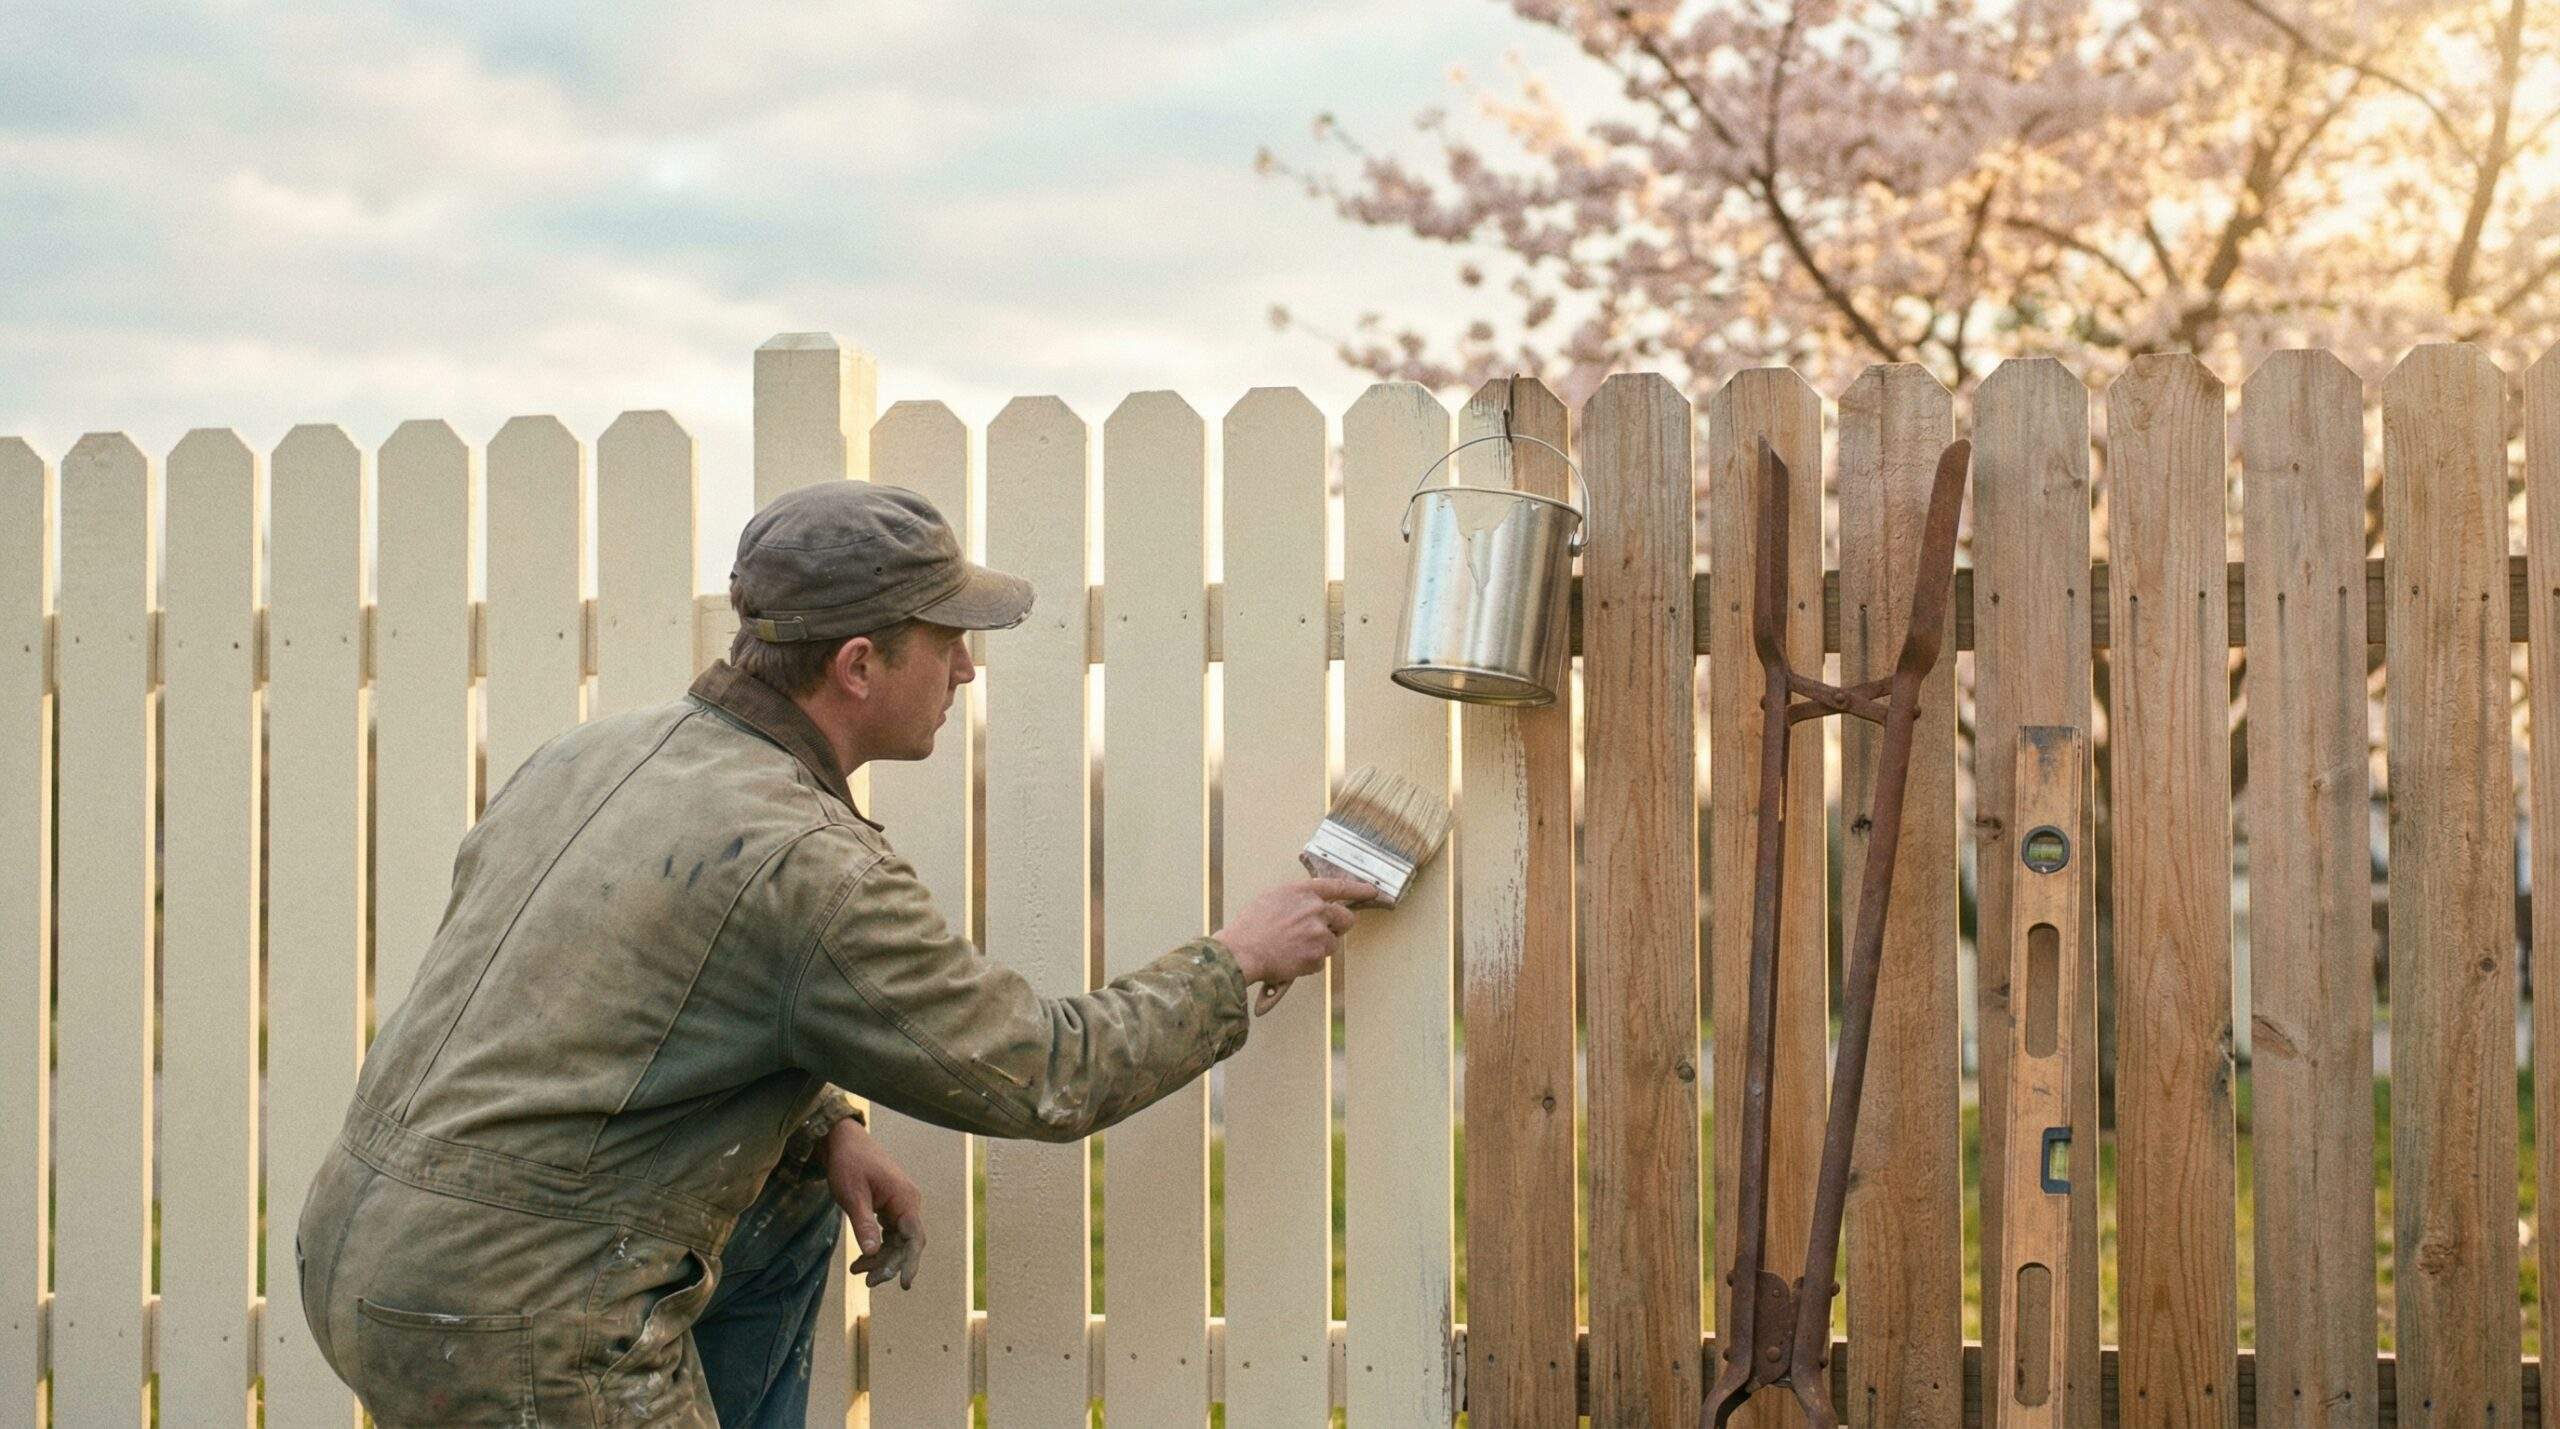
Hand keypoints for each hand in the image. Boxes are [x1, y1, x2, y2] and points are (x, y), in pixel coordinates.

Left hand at [822, 1117, 925, 1288]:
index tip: (903, 1284)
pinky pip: (890, 1232)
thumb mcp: (852, 1196)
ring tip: (857, 1271)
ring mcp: (900, 1203)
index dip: (910, 1262)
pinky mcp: (890, 1205)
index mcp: (904, 1198)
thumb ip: (864, 1224)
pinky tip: (862, 1258)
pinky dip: (877, 1246)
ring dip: (880, 1258)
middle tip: (867, 1282)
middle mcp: (908, 1202)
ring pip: (897, 1240)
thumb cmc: (848, 1164)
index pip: (914, 1237)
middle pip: (906, 1243)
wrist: (842, 1141)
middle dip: (888, 1264)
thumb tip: (873, 1253)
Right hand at [1212, 876, 1377, 988]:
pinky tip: (1291, 958)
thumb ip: (1297, 898)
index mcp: (1303, 892)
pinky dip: (1309, 962)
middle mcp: (1315, 910)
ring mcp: (1318, 933)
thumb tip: (1311, 904)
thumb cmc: (1251, 926)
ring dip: (1319, 947)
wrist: (1242, 951)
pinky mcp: (1317, 955)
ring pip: (1332, 942)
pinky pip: (1321, 960)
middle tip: (1322, 933)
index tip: (1370, 891)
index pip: (1338, 887)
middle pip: (1345, 918)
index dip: (1357, 889)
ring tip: (1294, 948)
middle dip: (1338, 927)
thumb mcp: (1273, 898)